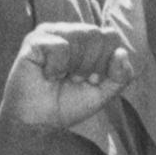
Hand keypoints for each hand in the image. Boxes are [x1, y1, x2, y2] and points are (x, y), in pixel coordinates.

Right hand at [2, 22, 134, 133]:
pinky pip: (60, 46)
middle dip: (91, 64)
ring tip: (61, 77)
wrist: (39, 122)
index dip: (106, 61)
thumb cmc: (68, 105)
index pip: (110, 36)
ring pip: (80, 36)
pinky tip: (47, 74)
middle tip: (76, 79)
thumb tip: (122, 52)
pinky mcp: (34, 41)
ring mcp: (50, 33)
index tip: (93, 80)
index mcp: (87, 40)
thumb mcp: (104, 93)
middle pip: (97, 33)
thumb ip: (120, 75)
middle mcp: (69, 32)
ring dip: (74, 66)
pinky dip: (57, 67)